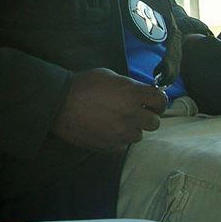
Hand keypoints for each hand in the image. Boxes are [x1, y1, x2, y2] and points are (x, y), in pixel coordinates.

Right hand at [51, 68, 166, 151]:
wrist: (60, 104)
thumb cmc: (83, 85)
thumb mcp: (109, 75)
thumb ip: (128, 85)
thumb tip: (139, 93)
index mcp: (132, 94)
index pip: (161, 101)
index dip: (158, 102)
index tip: (152, 102)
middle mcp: (131, 115)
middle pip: (154, 122)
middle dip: (146, 116)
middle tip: (134, 112)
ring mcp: (121, 133)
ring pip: (139, 135)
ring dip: (132, 129)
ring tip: (117, 121)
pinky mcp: (110, 146)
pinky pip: (123, 145)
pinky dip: (118, 139)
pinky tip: (107, 130)